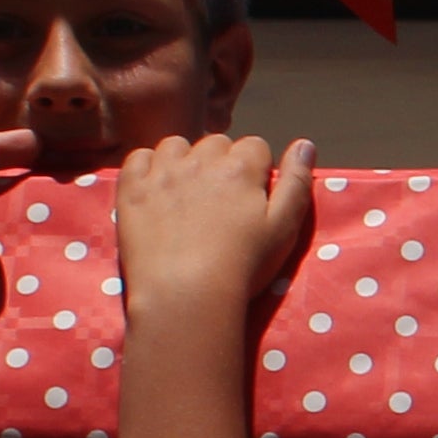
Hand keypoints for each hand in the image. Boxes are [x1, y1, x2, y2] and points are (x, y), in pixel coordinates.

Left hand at [113, 132, 314, 324]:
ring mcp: (162, 172)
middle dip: (221, 163)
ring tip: (186, 193)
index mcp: (241, 167)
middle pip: (216, 143)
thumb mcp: (284, 228)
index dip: (256, 169)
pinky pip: (139, 157)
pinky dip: (148, 167)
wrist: (185, 294)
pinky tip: (156, 190)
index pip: (255, 146)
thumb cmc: (243, 266)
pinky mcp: (132, 188)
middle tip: (219, 202)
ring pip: (177, 145)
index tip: (251, 197)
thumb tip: (305, 143)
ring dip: (184, 160)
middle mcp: (201, 160)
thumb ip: (297, 182)